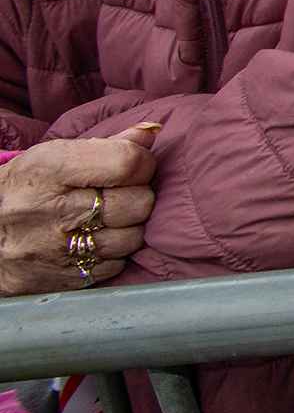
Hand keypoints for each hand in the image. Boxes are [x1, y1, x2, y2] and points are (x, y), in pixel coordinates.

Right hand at [0, 123, 160, 295]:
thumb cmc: (22, 191)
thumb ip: (107, 144)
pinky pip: (115, 266)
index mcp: (48, 170)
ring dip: (129, 227)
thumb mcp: (52, 157)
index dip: (142, 162)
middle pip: (138, 202)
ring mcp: (56, 251)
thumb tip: (152, 131)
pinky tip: (94, 241)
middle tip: (119, 194)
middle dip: (138, 195)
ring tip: (106, 218)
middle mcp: (51, 212)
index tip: (134, 165)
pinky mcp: (61, 280)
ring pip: (132, 238)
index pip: (126, 163)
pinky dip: (113, 254)